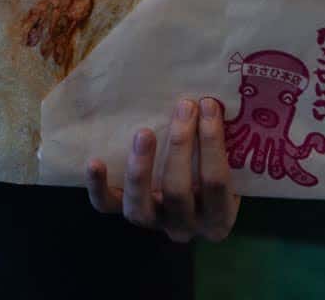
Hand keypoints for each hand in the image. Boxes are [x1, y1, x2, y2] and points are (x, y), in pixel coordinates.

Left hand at [86, 97, 239, 243]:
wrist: (193, 205)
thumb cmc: (212, 171)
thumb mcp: (229, 166)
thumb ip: (225, 144)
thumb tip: (214, 98)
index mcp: (218, 217)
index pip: (216, 183)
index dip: (212, 143)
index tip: (208, 105)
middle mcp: (185, 227)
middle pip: (177, 191)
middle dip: (180, 145)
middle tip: (184, 107)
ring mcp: (154, 223)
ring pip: (140, 206)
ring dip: (140, 168)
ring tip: (144, 133)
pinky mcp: (128, 213)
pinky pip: (107, 205)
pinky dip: (99, 186)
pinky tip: (95, 161)